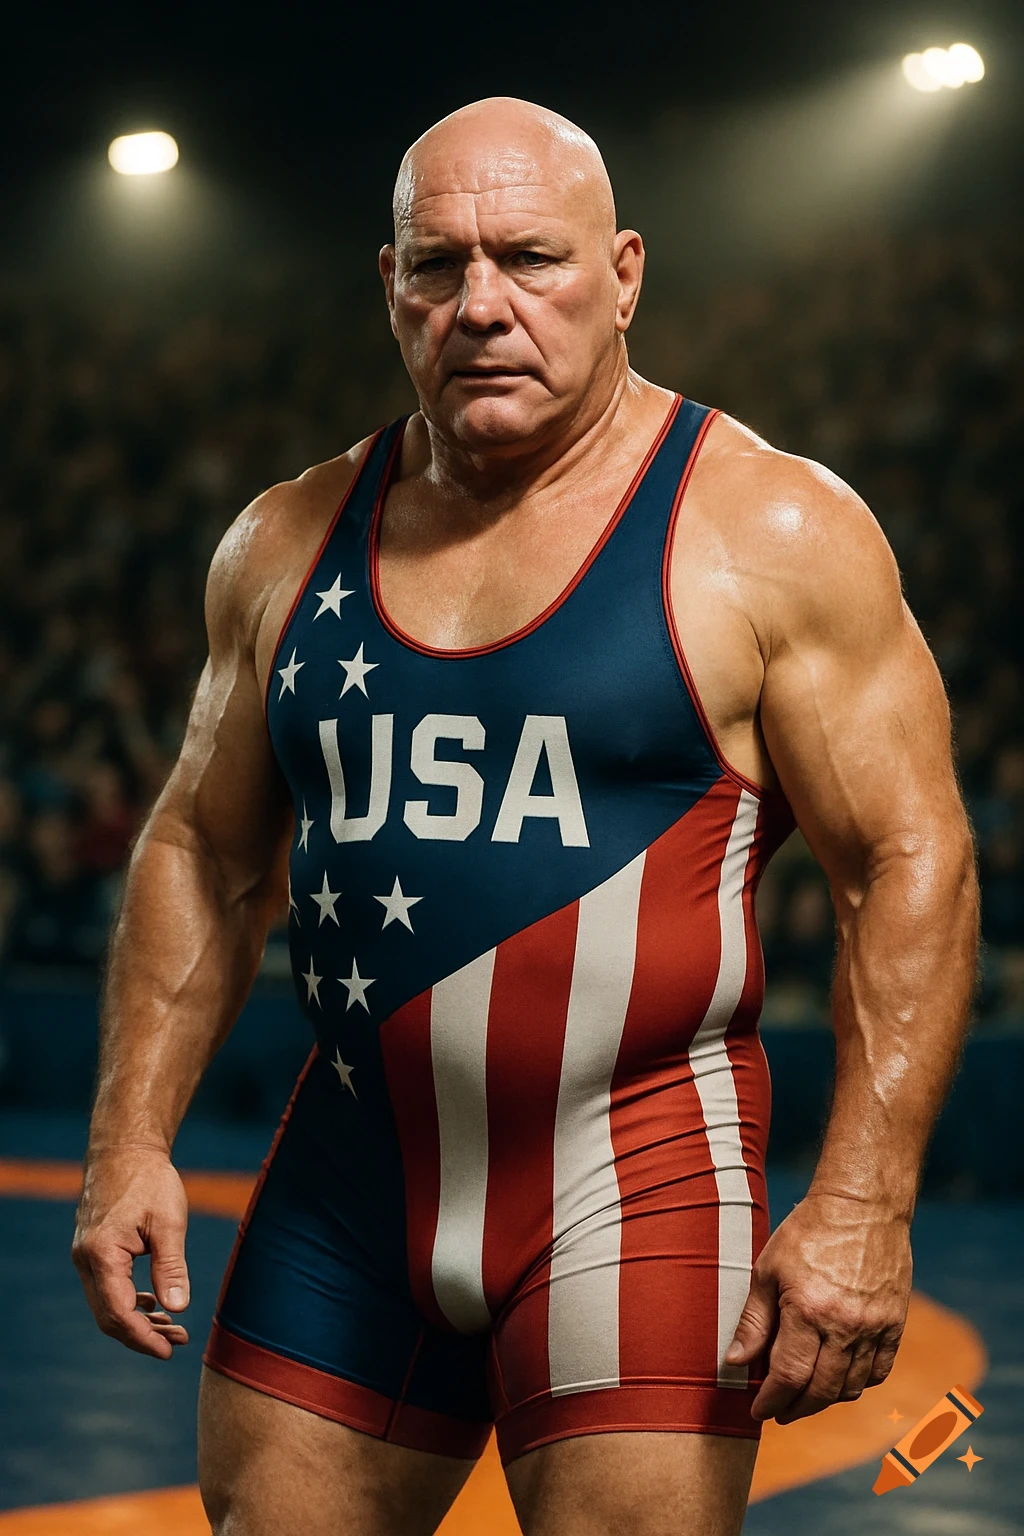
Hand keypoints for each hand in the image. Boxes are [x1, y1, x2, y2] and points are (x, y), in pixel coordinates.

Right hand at [72, 1146, 190, 1359]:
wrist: (124, 1149)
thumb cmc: (149, 1179)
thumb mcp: (168, 1221)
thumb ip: (171, 1267)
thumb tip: (177, 1309)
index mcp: (102, 1255)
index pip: (118, 1314)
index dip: (143, 1338)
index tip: (169, 1351)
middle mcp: (86, 1260)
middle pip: (108, 1316)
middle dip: (142, 1335)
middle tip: (177, 1342)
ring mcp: (85, 1256)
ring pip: (107, 1303)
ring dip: (137, 1321)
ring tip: (173, 1328)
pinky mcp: (93, 1250)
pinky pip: (107, 1287)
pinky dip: (129, 1302)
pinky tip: (153, 1305)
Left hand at [725, 1190, 911, 1423]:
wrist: (862, 1206)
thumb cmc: (808, 1232)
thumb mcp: (768, 1269)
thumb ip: (754, 1320)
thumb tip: (736, 1361)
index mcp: (808, 1311)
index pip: (788, 1376)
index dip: (771, 1401)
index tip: (759, 1411)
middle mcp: (845, 1326)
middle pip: (821, 1391)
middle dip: (796, 1408)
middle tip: (781, 1411)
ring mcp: (875, 1327)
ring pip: (851, 1387)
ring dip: (826, 1400)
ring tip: (806, 1395)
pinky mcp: (895, 1324)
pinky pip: (879, 1372)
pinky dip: (859, 1384)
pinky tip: (840, 1379)